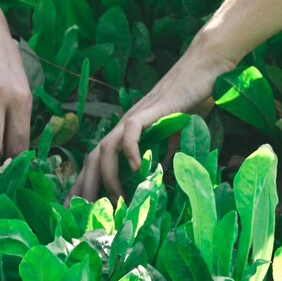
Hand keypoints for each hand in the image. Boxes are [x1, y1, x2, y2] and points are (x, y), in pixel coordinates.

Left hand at [69, 36, 233, 200]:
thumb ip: (165, 155)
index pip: (98, 161)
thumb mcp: (176, 137)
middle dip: (85, 186)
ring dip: (107, 175)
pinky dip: (130, 151)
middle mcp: (124, 126)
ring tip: (116, 198)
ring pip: (106, 147)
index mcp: (127, 134)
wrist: (204, 68)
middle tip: (81, 212)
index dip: (87, 184)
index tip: (78, 208)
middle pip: (93, 157)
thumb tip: (160, 179)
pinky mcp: (151, 110)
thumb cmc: (191, 100)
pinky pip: (131, 131)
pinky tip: (136, 169)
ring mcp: (135, 116)